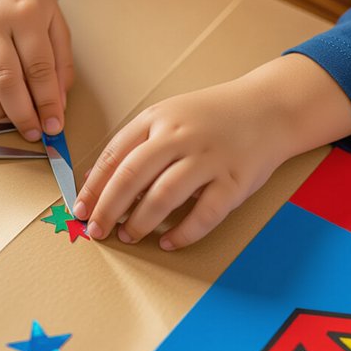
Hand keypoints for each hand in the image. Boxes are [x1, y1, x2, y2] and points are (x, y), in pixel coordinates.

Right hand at [0, 0, 73, 139]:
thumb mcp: (54, 20)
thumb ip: (60, 62)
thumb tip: (57, 105)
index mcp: (25, 14)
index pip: (39, 68)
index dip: (47, 103)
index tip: (55, 125)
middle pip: (5, 81)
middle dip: (22, 115)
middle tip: (34, 131)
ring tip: (10, 117)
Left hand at [73, 55, 350, 249]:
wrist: (269, 109)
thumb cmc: (212, 117)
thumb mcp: (169, 116)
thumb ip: (136, 144)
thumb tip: (98, 181)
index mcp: (158, 119)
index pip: (115, 155)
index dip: (94, 186)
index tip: (80, 209)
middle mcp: (181, 137)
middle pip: (132, 176)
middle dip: (108, 208)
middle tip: (97, 230)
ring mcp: (209, 159)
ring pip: (163, 196)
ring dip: (140, 221)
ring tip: (129, 235)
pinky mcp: (234, 181)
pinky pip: (204, 214)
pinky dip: (183, 233)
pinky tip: (168, 242)